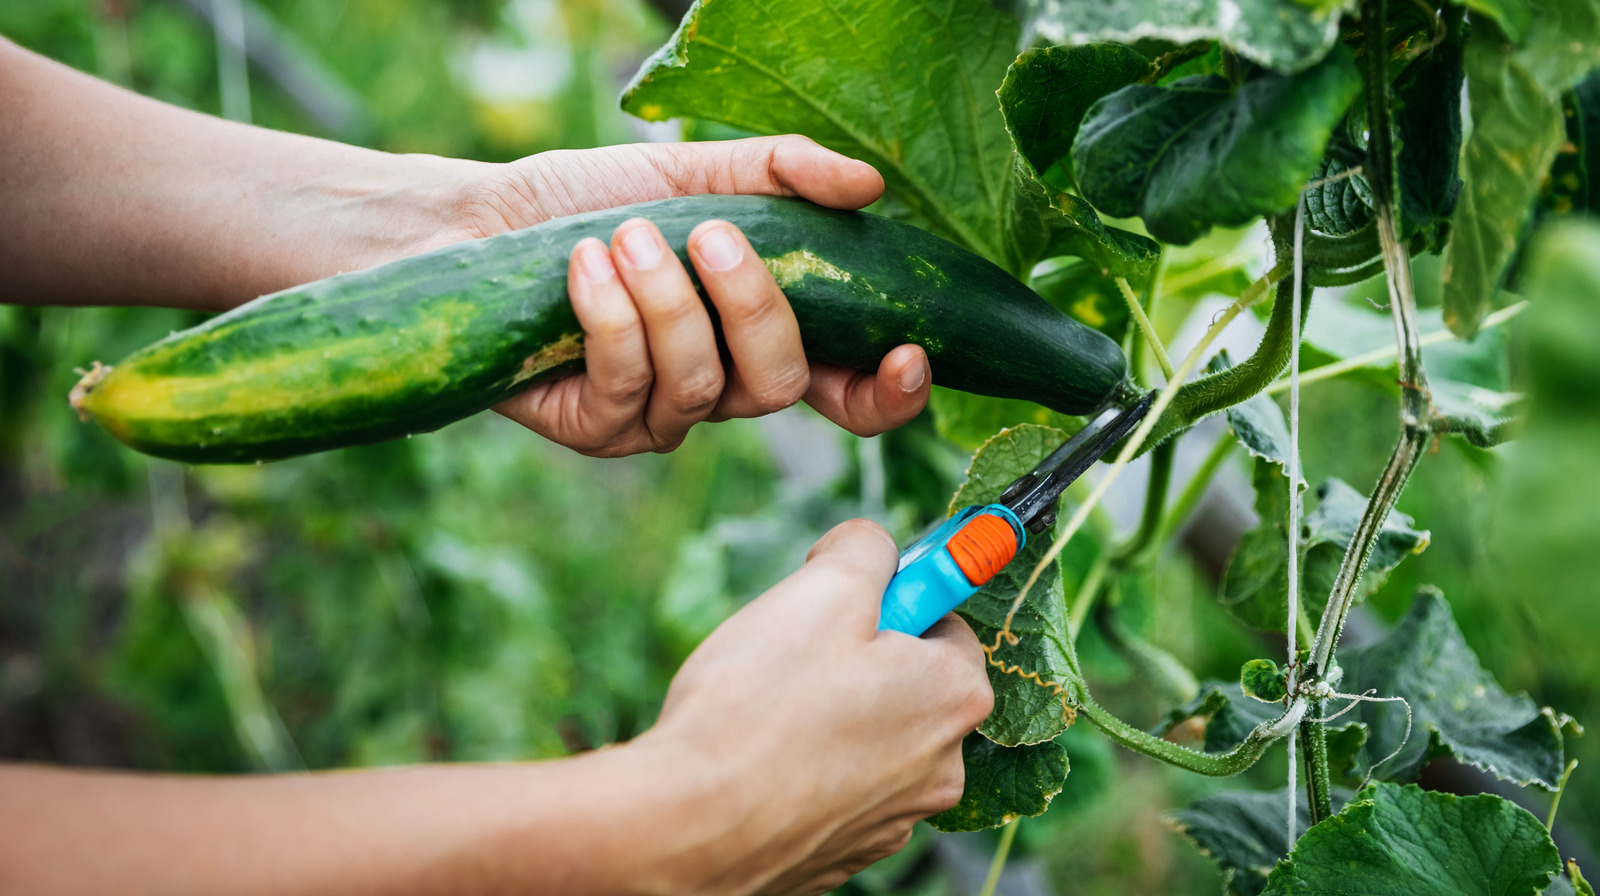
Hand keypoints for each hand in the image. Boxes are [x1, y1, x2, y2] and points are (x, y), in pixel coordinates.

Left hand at [444, 136, 931, 454]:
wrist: (484, 221)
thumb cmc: (595, 200)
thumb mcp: (696, 171)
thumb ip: (783, 174)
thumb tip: (868, 187)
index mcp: (761, 335)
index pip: (850, 392)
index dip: (889, 392)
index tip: (905, 351)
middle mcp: (722, 387)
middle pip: (780, 386)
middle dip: (753, 309)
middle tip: (709, 235)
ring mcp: (659, 417)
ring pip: (699, 388)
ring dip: (665, 302)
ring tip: (625, 235)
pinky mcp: (596, 429)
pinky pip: (625, 391)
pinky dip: (610, 319)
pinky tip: (585, 266)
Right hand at [639, 519, 993, 894]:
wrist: (689, 828)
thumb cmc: (758, 707)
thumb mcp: (822, 589)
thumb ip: (867, 551)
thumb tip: (873, 548)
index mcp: (953, 696)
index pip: (946, 620)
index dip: (891, 598)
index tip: (844, 597)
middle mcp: (941, 767)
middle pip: (909, 683)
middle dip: (858, 660)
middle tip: (793, 651)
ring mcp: (893, 819)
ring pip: (870, 738)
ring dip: (829, 716)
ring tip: (764, 711)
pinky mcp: (844, 853)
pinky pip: (834, 790)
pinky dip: (805, 770)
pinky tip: (756, 760)